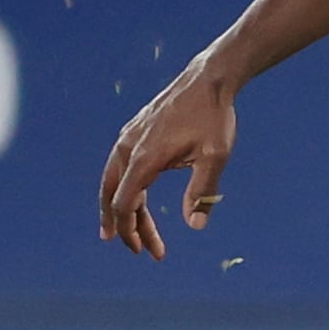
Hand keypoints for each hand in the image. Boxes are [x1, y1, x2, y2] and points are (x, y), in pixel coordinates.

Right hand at [98, 56, 238, 257]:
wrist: (208, 80)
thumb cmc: (213, 117)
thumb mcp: (215, 156)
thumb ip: (203, 192)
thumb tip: (195, 226)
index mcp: (144, 158)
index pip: (124, 204)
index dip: (130, 230)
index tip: (144, 250)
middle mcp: (128, 148)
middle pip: (113, 196)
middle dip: (124, 225)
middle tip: (137, 249)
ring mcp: (128, 138)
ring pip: (114, 181)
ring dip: (122, 207)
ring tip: (128, 230)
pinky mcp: (134, 131)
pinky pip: (120, 166)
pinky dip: (123, 186)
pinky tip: (135, 197)